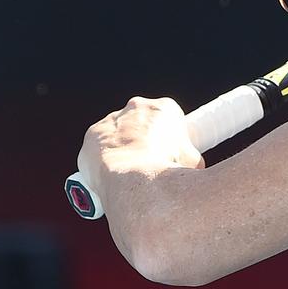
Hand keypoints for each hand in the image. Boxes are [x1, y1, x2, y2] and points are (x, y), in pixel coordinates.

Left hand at [77, 96, 204, 201]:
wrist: (137, 182)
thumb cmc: (169, 172)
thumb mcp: (194, 163)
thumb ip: (190, 157)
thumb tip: (190, 167)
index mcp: (165, 108)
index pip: (167, 118)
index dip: (168, 137)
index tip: (166, 152)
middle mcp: (138, 106)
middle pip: (141, 121)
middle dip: (143, 140)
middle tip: (148, 164)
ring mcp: (113, 119)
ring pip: (118, 133)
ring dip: (122, 148)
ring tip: (128, 174)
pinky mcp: (92, 134)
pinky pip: (97, 146)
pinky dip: (102, 159)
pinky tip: (110, 174)